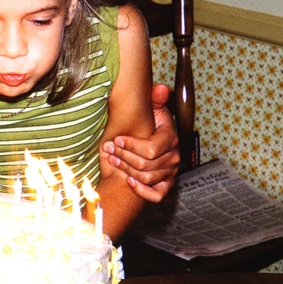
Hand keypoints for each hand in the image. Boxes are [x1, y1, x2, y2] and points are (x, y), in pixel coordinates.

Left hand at [101, 83, 179, 201]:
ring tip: (112, 159)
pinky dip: (142, 190)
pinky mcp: (165, 186)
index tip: (116, 139)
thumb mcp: (153, 110)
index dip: (131, 145)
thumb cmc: (149, 126)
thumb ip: (156, 99)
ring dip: (126, 170)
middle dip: (123, 156)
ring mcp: (170, 173)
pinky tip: (128, 181)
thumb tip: (160, 88)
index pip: (151, 149)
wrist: (149, 147)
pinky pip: (156, 195)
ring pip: (146, 178)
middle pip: (146, 165)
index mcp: (171, 139)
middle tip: (108, 149)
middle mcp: (174, 158)